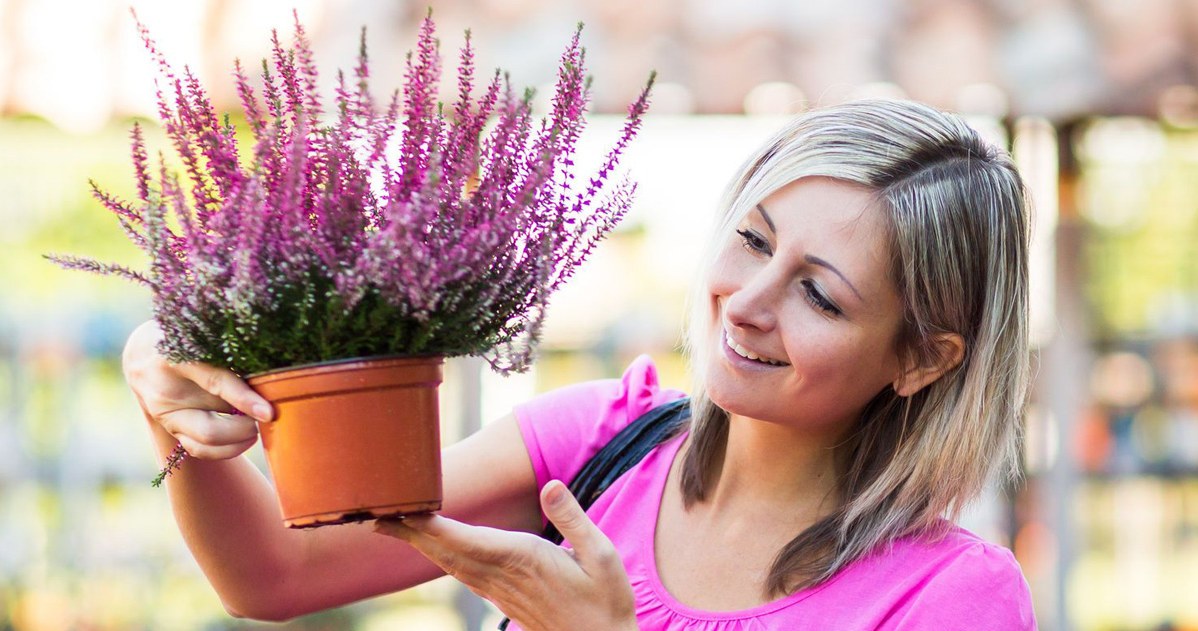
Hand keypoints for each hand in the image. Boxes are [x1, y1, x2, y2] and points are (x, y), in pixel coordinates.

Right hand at [122, 320, 272, 459]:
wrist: (144, 354)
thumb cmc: (186, 339)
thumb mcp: (205, 338)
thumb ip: (232, 357)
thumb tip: (270, 381)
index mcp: (175, 359)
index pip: (214, 383)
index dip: (244, 399)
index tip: (268, 412)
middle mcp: (166, 394)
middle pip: (210, 429)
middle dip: (245, 429)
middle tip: (266, 416)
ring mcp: (165, 416)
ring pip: (205, 443)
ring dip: (239, 441)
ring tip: (256, 427)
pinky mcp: (169, 428)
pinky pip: (199, 450)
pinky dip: (227, 449)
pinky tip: (244, 437)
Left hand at [374, 480, 637, 630]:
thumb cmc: (607, 601)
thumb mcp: (604, 556)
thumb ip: (573, 519)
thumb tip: (550, 486)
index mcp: (523, 560)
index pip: (466, 539)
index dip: (431, 525)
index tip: (402, 510)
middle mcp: (504, 576)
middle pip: (446, 551)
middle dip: (410, 531)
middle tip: (375, 512)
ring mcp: (500, 590)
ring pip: (449, 564)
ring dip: (418, 543)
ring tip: (390, 524)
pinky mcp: (503, 597)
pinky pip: (462, 574)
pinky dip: (440, 556)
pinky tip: (432, 548)